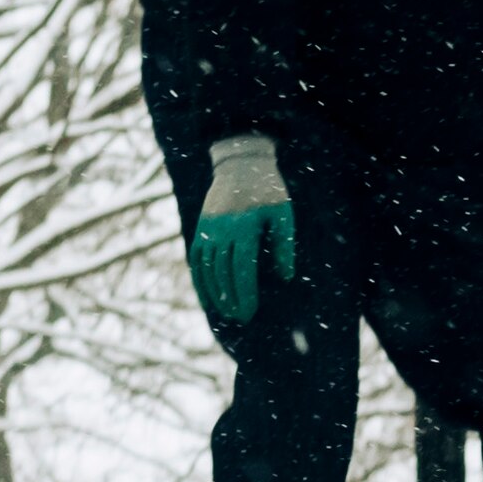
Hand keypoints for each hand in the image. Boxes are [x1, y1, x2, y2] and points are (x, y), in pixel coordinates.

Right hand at [188, 132, 296, 329]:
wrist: (240, 164)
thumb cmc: (268, 190)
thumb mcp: (282, 214)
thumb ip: (284, 245)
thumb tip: (285, 276)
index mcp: (244, 226)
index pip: (242, 268)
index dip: (244, 292)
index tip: (250, 312)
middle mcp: (221, 229)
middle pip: (223, 272)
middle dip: (231, 298)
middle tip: (241, 318)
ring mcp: (207, 229)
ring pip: (207, 268)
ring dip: (215, 294)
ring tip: (226, 313)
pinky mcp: (200, 228)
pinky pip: (197, 260)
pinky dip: (200, 281)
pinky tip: (208, 298)